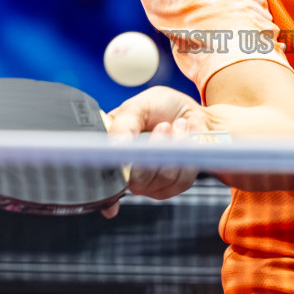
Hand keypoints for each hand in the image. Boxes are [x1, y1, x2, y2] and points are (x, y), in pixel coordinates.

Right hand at [101, 86, 209, 216]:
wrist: (189, 112)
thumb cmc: (160, 108)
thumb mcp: (136, 107)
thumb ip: (123, 125)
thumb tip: (116, 144)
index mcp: (111, 153)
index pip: (104, 175)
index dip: (114, 170)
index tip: (129, 153)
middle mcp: (128, 175)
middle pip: (137, 180)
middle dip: (154, 149)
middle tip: (162, 126)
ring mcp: (150, 184)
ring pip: (163, 178)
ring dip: (174, 145)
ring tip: (174, 125)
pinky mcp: (173, 186)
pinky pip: (181, 180)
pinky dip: (187, 153)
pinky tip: (184, 136)